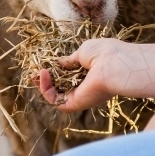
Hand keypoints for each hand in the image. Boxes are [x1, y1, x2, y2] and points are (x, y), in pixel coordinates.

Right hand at [33, 39, 154, 111]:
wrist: (117, 66)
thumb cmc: (106, 53)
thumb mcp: (84, 51)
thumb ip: (70, 59)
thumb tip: (59, 63)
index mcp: (90, 74)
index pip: (69, 75)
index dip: (56, 70)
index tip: (46, 63)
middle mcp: (85, 87)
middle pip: (60, 87)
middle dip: (46, 79)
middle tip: (37, 70)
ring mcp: (79, 96)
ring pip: (55, 95)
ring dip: (42, 84)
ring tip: (37, 72)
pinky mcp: (74, 103)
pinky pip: (54, 99)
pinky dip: (45, 89)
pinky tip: (42, 75)